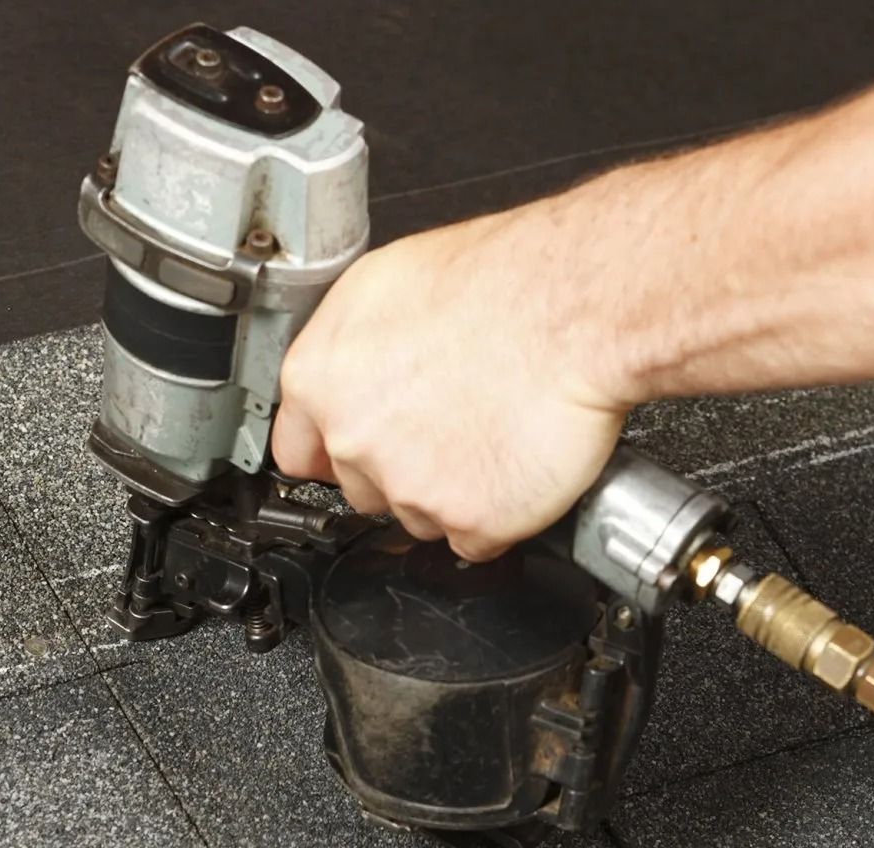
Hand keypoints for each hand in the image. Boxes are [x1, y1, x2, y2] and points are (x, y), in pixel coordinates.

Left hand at [270, 205, 635, 560]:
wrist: (575, 310)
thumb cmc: (499, 282)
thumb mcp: (386, 282)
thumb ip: (347, 347)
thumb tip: (346, 372)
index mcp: (321, 381)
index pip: (298, 452)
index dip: (336, 450)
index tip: (362, 448)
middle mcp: (356, 441)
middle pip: (362, 488)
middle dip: (399, 467)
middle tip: (448, 423)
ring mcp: (412, 488)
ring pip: (418, 516)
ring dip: (449, 490)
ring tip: (489, 430)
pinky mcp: (471, 522)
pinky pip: (476, 539)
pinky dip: (498, 513)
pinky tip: (513, 461)